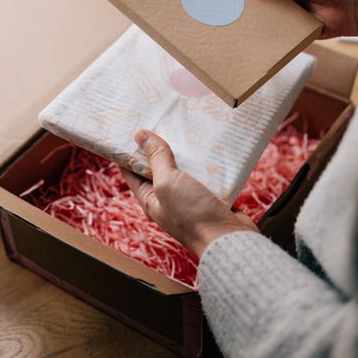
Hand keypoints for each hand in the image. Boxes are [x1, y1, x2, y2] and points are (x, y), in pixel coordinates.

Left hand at [120, 130, 258, 256]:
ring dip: (187, 151)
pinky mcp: (213, 195)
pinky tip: (210, 144)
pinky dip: (208, 160)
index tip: (130, 126)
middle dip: (161, 145)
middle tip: (162, 118)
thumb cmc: (192, 215)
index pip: (132, 171)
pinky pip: (207, 173)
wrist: (228, 239)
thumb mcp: (167, 183)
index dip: (129, 150)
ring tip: (187, 126)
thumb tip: (140, 135)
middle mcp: (169, 198)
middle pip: (161, 167)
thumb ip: (156, 159)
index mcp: (151, 198)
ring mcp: (192, 198)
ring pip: (186, 168)